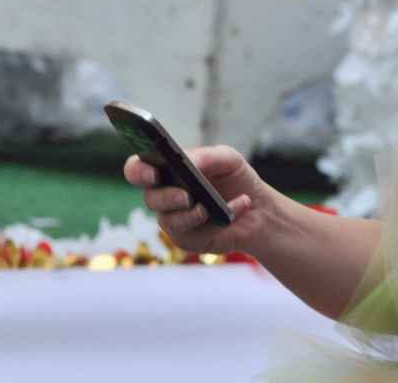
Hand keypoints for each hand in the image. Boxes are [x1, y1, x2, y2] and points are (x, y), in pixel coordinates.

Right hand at [123, 146, 265, 256]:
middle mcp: (166, 196)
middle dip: (166, 198)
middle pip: (150, 198)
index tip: (152, 173)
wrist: (259, 209)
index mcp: (169, 171)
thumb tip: (189, 163)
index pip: (138, 169)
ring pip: (168, 222)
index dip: (138, 171)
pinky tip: (238, 207)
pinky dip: (217, 222)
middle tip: (185, 197)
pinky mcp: (189, 240)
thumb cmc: (237, 180)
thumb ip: (207, 156)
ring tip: (207, 209)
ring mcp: (175, 220)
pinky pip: (193, 235)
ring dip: (189, 216)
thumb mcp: (228, 159)